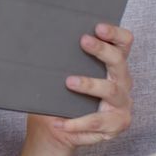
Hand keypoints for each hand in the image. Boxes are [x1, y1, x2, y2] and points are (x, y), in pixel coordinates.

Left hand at [33, 23, 133, 147]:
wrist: (54, 129)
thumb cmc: (58, 97)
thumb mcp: (57, 77)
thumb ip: (57, 62)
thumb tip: (33, 42)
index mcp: (111, 66)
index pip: (122, 44)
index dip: (115, 34)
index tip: (98, 26)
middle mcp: (121, 82)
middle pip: (118, 62)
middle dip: (102, 50)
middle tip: (83, 40)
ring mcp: (121, 103)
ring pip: (110, 90)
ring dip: (89, 84)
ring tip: (69, 82)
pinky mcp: (115, 123)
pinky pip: (96, 121)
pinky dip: (75, 122)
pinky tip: (58, 121)